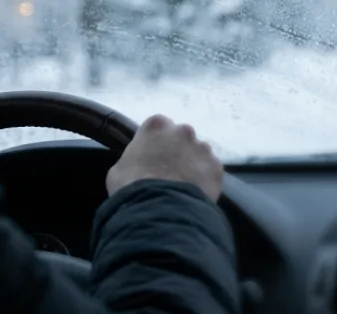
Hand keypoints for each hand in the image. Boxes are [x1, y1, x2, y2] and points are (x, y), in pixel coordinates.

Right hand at [106, 114, 223, 201]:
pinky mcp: (217, 167)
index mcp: (156, 125)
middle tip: (169, 173)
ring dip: (193, 165)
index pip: (158, 127)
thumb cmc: (131, 188)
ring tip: (183, 187)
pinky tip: (195, 195)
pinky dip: (205, 181)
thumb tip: (139, 164)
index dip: (156, 143)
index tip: (153, 157)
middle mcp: (183, 130)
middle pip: (181, 138)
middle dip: (177, 151)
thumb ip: (133, 158)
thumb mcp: (119, 169)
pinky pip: (210, 171)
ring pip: (198, 154)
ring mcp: (203, 148)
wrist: (160, 210)